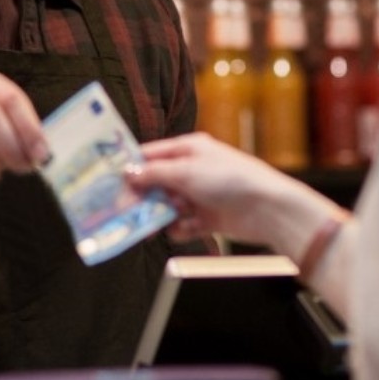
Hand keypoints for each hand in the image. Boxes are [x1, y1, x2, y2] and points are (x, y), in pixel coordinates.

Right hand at [128, 133, 312, 248]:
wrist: (267, 209)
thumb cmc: (230, 180)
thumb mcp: (186, 171)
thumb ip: (154, 173)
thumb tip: (127, 173)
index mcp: (189, 150)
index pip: (151, 156)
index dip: (131, 169)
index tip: (111, 184)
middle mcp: (193, 171)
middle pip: (157, 184)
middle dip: (144, 198)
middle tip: (126, 212)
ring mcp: (201, 195)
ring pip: (168, 207)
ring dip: (162, 216)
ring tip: (156, 225)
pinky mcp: (208, 218)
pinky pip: (184, 225)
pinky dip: (181, 228)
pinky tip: (184, 228)